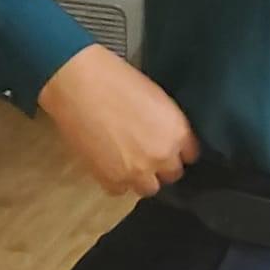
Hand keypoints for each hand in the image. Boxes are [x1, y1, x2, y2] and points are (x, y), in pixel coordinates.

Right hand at [37, 45, 200, 196]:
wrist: (79, 83)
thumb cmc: (116, 79)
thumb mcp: (156, 98)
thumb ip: (166, 124)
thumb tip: (165, 137)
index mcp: (178, 132)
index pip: (190, 156)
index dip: (177, 151)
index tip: (167, 147)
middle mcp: (163, 156)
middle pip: (171, 175)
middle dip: (160, 166)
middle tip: (143, 153)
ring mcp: (137, 171)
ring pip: (147, 188)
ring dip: (139, 178)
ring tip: (125, 161)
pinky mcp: (111, 179)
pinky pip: (119, 190)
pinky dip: (114, 180)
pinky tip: (107, 163)